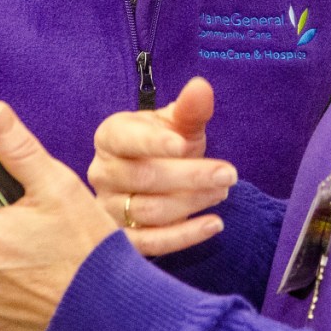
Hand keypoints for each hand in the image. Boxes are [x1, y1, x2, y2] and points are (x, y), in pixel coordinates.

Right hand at [88, 77, 236, 256]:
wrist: (156, 172)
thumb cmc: (166, 143)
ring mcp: (108, 208)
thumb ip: (189, 108)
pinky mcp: (122, 238)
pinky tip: (214, 224)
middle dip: (189, 176)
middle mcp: (102, 172)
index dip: (154, 143)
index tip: (184, 144)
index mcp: (110, 137)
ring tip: (223, 191)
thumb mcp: (178, 123)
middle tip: (228, 174)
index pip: (127, 140)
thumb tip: (201, 87)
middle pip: (143, 178)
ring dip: (191, 203)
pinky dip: (183, 237)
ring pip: (148, 211)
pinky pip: (150, 243)